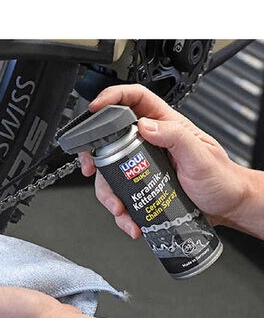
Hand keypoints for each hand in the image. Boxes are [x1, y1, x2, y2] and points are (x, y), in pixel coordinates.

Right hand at [79, 84, 248, 238]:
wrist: (226, 207)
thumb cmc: (220, 178)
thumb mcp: (200, 155)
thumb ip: (175, 136)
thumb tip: (145, 126)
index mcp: (164, 124)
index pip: (133, 99)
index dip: (111, 97)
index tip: (95, 109)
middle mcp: (148, 142)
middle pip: (109, 139)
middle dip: (94, 155)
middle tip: (91, 169)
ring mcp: (141, 165)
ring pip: (109, 172)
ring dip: (107, 193)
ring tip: (120, 209)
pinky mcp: (140, 186)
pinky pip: (120, 195)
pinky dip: (119, 211)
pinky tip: (130, 220)